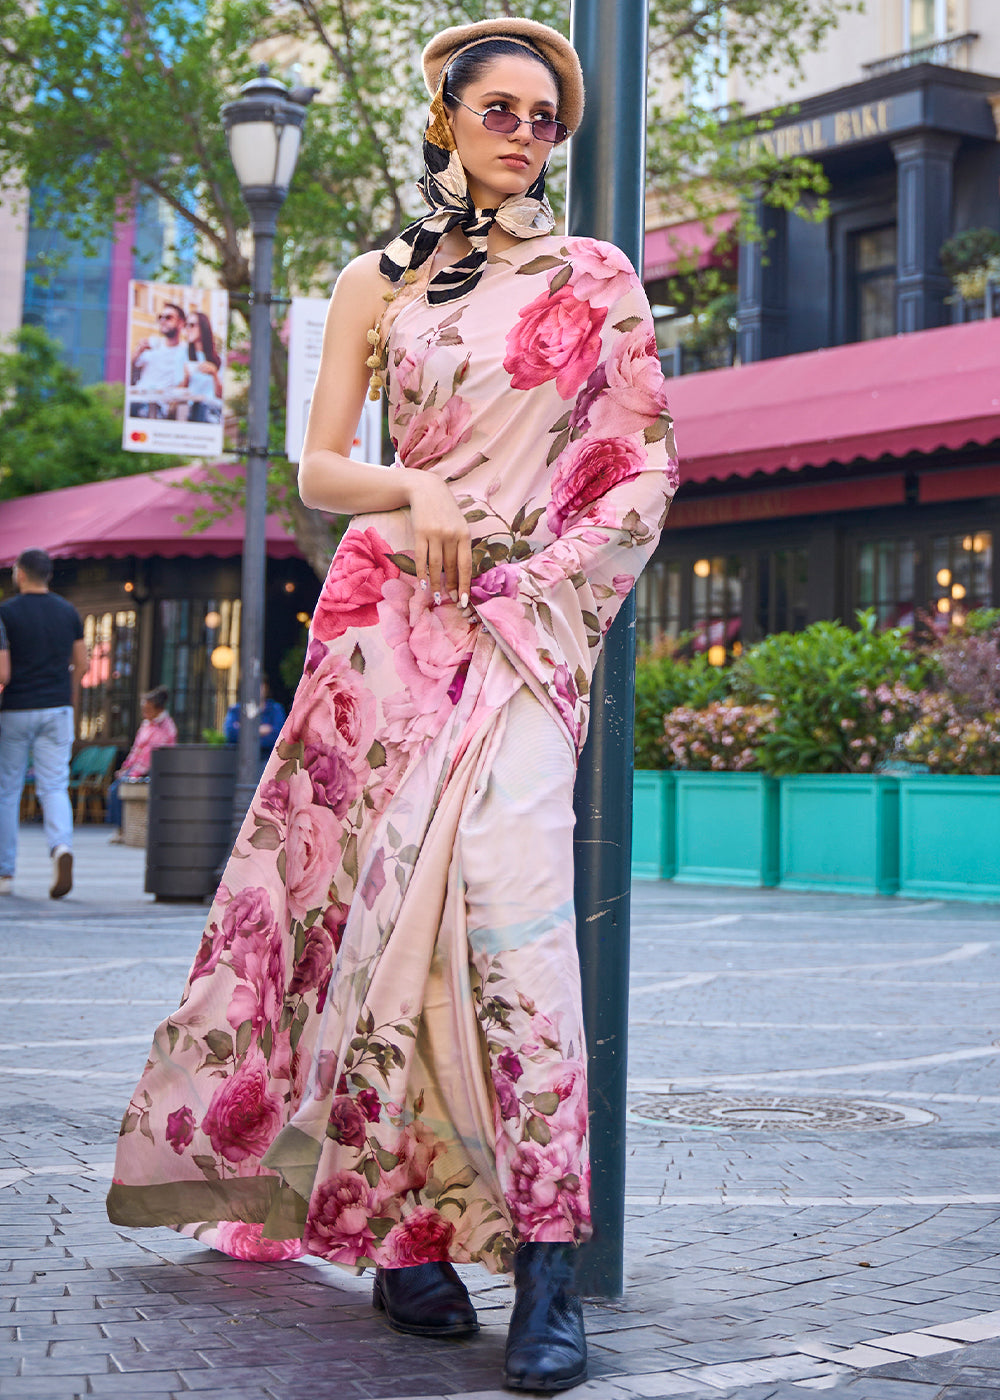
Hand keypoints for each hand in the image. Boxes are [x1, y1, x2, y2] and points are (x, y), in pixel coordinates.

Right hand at [404, 472, 471, 608]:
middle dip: (451, 586)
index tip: (464, 599)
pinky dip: (422, 572)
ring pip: (436, 565)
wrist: (427, 489)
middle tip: (451, 601)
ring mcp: (435, 534)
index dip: (464, 584)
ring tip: (437, 597)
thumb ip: (461, 544)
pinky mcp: (420, 533)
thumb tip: (461, 572)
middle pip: (451, 567)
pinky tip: (423, 584)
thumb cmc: (445, 510)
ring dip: (436, 584)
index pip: (466, 565)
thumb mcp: (459, 524)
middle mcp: (451, 535)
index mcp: (464, 534)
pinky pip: (421, 558)